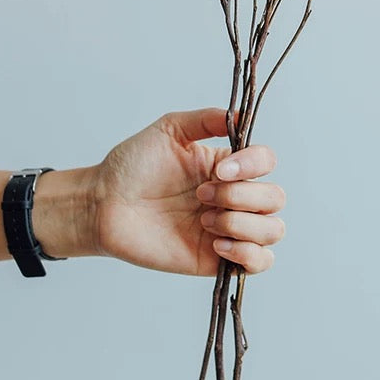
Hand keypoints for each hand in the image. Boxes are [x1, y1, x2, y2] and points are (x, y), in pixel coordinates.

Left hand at [91, 108, 285, 274]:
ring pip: (272, 230)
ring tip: (205, 221)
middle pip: (275, 198)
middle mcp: (234, 196)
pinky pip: (258, 263)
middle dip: (241, 196)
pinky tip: (216, 243)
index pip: (266, 161)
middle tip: (200, 195)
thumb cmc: (133, 165)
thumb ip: (207, 120)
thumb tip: (241, 117)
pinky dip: (246, 254)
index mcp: (227, 166)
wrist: (104, 204)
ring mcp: (229, 229)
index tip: (220, 170)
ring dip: (242, 224)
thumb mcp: (170, 130)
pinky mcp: (217, 259)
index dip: (252, 165)